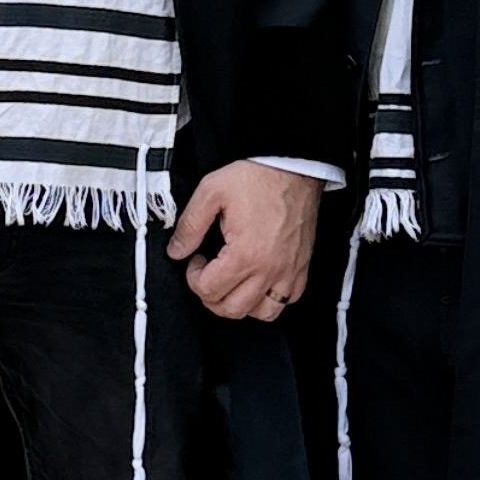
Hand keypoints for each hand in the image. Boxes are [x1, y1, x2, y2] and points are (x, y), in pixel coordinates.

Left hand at [167, 161, 320, 322]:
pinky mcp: (301, 267)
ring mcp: (288, 270)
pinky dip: (271, 299)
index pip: (209, 290)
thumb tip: (177, 249)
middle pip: (232, 309)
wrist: (293, 166)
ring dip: (241, 304)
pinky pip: (288, 300)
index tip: (196, 261)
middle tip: (208, 274)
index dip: (193, 277)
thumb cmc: (260, 176)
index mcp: (245, 254)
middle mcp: (269, 268)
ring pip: (262, 313)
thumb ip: (189, 225)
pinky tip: (259, 283)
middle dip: (211, 295)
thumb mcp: (211, 191)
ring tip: (231, 284)